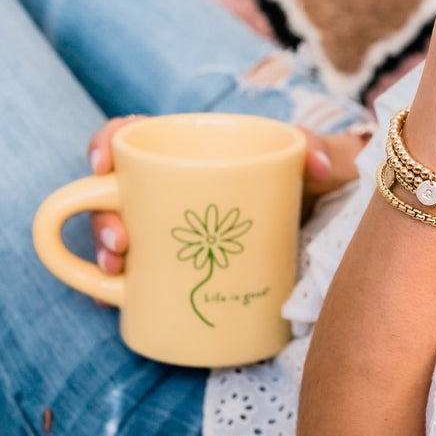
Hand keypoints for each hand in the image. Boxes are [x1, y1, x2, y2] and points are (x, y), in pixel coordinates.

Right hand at [86, 117, 370, 279]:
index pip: (133, 137)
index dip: (106, 143)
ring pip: (119, 236)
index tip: (103, 165)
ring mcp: (171, 232)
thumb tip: (314, 165)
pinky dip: (115, 289)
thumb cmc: (316, 182)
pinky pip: (135, 279)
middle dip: (102, 217)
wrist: (332, 226)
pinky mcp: (180, 270)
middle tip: (122, 240)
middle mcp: (172, 191)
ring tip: (120, 267)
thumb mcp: (321, 161)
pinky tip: (116, 298)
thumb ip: (321, 149)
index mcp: (194, 153)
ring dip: (103, 253)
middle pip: (115, 195)